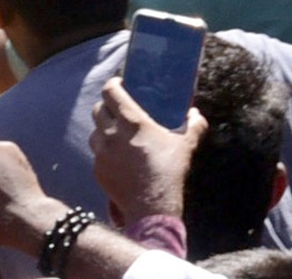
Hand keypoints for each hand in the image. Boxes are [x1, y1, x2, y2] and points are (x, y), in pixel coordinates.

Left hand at [89, 78, 206, 224]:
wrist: (151, 207)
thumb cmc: (169, 173)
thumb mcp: (185, 147)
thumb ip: (194, 126)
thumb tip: (197, 114)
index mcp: (131, 121)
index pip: (110, 92)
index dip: (112, 84)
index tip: (119, 83)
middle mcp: (111, 133)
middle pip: (98, 108)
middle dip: (107, 106)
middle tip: (118, 109)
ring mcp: (101, 151)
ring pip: (94, 130)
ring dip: (103, 128)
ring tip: (116, 133)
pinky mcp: (97, 168)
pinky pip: (96, 152)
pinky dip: (104, 150)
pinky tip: (117, 156)